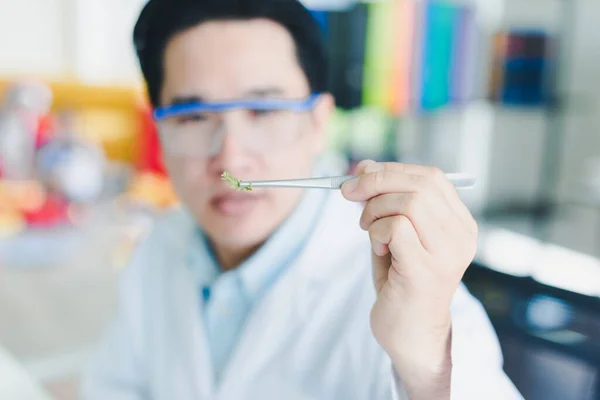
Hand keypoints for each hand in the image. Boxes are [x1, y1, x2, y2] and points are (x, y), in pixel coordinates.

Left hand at [341, 161, 477, 399]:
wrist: (410, 334)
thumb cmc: (402, 282)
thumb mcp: (396, 233)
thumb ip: (386, 201)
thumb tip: (364, 168)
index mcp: (460, 223)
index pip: (431, 177)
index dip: (392, 169)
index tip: (361, 175)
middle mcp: (461, 236)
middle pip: (420, 183)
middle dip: (376, 181)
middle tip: (348, 193)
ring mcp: (447, 254)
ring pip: (408, 202)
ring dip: (374, 210)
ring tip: (368, 230)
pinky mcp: (426, 271)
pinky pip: (395, 228)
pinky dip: (376, 231)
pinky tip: (378, 249)